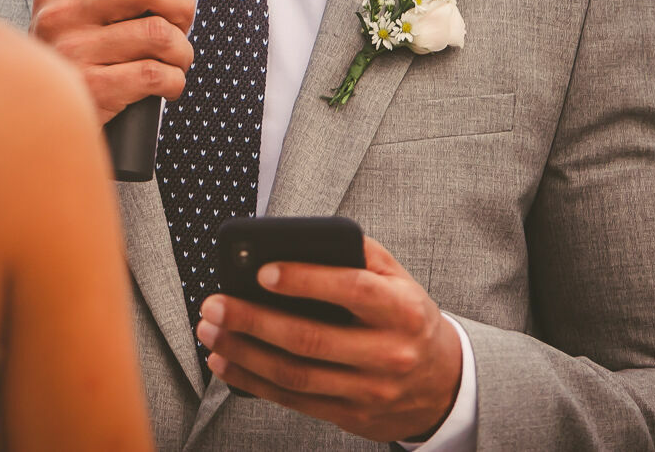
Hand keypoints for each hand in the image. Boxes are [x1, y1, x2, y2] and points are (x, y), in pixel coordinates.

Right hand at [28, 0, 197, 123]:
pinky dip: (175, 80)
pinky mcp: (94, 88)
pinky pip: (157, 74)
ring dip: (182, 50)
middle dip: (180, 3)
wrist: (34, 120)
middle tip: (181, 22)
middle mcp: (61, 15)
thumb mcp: (67, 17)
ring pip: (159, 34)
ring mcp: (75, 51)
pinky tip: (166, 84)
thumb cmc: (70, 63)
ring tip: (174, 60)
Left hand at [195, 236, 460, 443]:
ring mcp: (370, 390)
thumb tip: (298, 238)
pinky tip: (225, 362)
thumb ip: (357, 253)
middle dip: (253, 320)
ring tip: (209, 332)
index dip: (305, 280)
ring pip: (295, 375)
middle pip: (311, 339)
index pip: (352, 290)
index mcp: (401, 309)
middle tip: (214, 304)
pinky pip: (294, 401)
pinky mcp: (352, 415)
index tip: (262, 271)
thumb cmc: (405, 317)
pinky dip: (253, 381)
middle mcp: (388, 353)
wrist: (445, 384)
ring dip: (243, 353)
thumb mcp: (398, 279)